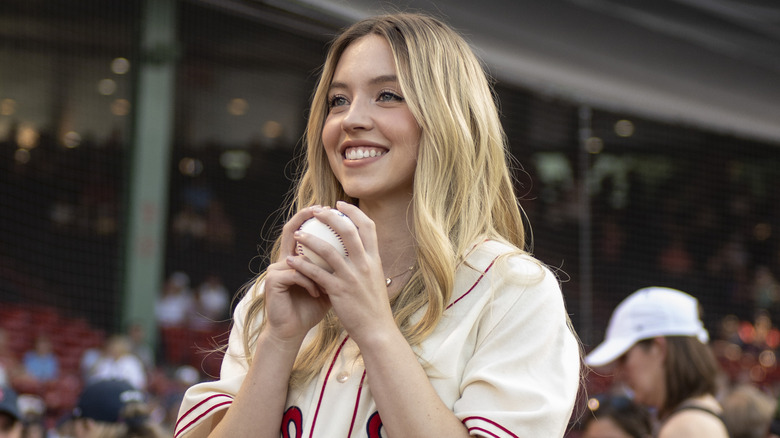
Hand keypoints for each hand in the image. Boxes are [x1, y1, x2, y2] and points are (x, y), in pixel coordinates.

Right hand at [262, 206, 332, 341]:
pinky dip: (310, 283)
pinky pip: (296, 274)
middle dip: (305, 218)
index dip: (315, 216)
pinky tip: (316, 294)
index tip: (335, 206)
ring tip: (331, 269)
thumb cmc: (313, 307)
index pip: (305, 230)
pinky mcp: (272, 282)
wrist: (292, 331)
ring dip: (317, 264)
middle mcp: (284, 259)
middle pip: (292, 230)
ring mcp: (276, 269)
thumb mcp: (329, 285)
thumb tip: (361, 250)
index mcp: (298, 258)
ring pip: (299, 256)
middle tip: (323, 210)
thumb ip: (337, 267)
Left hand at [286, 202, 395, 345]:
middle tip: (316, 211)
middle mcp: (365, 265)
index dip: (353, 212)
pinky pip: (317, 274)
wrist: (377, 330)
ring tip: (297, 234)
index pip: (368, 226)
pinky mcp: (339, 291)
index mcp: (374, 259)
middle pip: (348, 231)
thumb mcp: (375, 279)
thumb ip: (366, 263)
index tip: (340, 205)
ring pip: (328, 250)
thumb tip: (359, 249)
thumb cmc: (374, 306)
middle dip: (331, 217)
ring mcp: (352, 278)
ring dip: (310, 239)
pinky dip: (303, 265)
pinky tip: (292, 260)